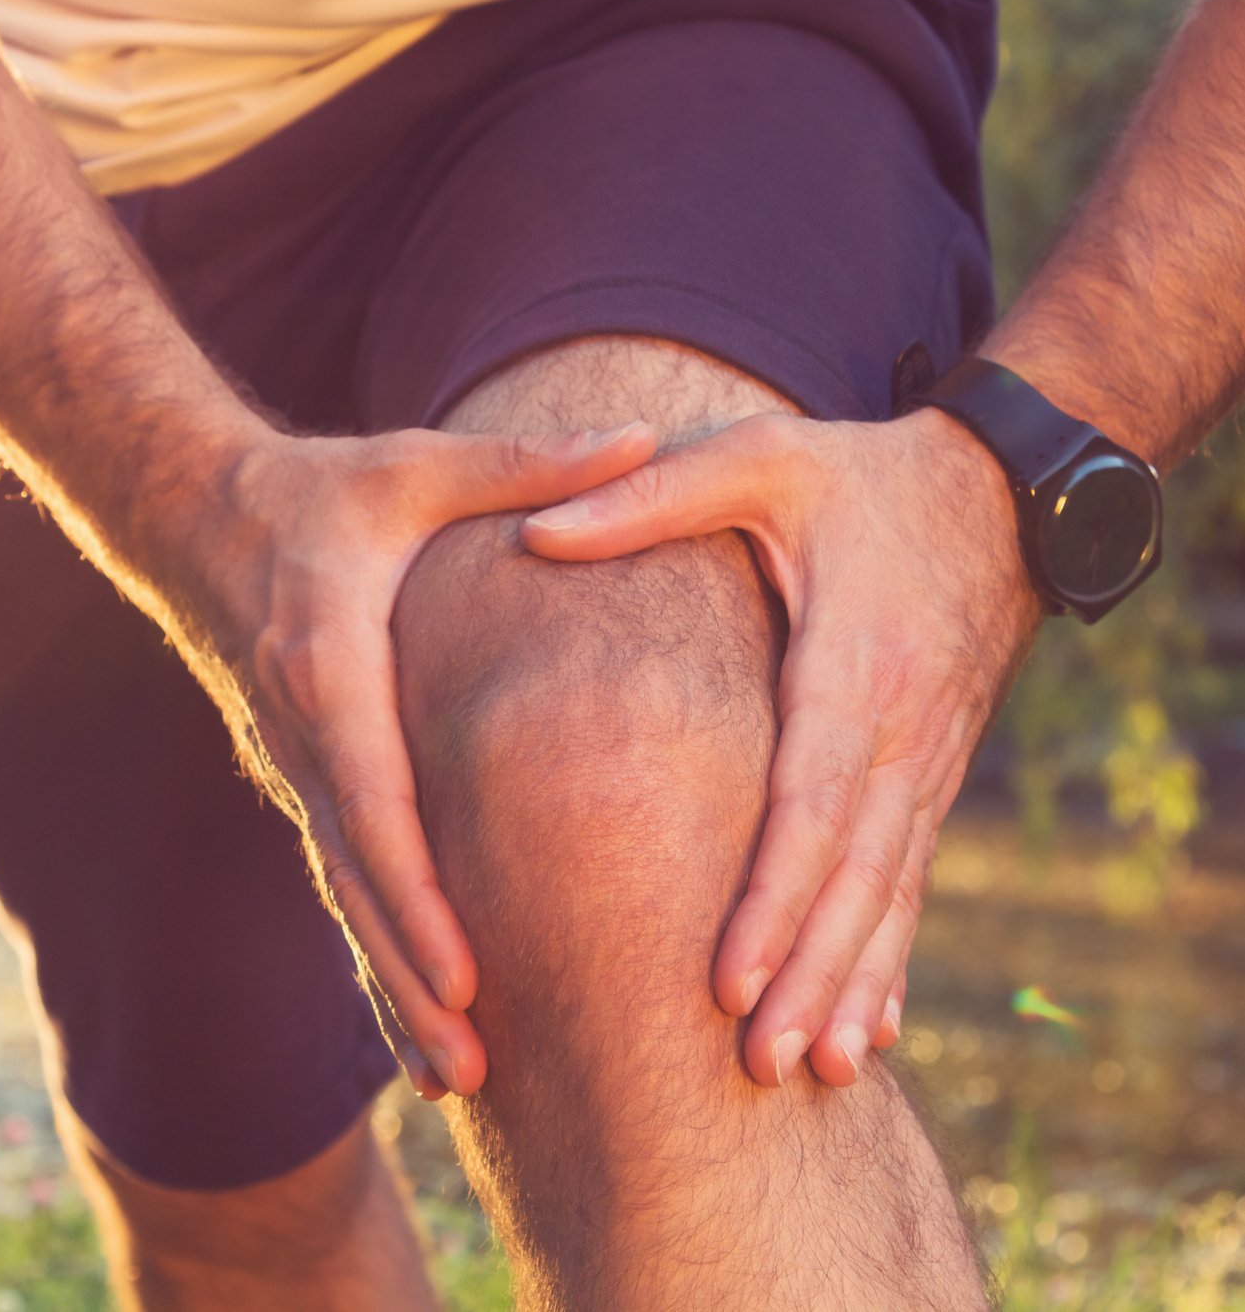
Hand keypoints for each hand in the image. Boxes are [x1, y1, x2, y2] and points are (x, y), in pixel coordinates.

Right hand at [182, 422, 656, 1098]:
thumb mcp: (416, 465)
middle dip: (409, 978)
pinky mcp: (302, 783)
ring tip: (457, 1081)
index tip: (464, 970)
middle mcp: (304, 735)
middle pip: (357, 878)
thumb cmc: (320, 491)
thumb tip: (645, 436)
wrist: (194, 516)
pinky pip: (341, 882)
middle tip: (473, 1070)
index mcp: (331, 665)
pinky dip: (377, 955)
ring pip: (345, 897)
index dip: (416, 893)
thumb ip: (528, 463)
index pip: (373, 797)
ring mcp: (295, 768)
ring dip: (392, 991)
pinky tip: (421, 1025)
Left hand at [519, 410, 1042, 1086]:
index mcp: (853, 665)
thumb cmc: (860, 476)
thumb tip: (533, 533)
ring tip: (812, 1072)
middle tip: (759, 1062)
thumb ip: (648, 496)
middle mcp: (903, 732)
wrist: (998, 494)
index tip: (724, 976)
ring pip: (889, 895)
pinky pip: (909, 882)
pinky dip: (890, 959)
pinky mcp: (930, 778)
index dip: (770, 897)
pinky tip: (871, 1030)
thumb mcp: (758, 459)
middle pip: (854, 876)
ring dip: (852, 985)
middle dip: (807, 973)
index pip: (812, 804)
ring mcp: (927, 764)